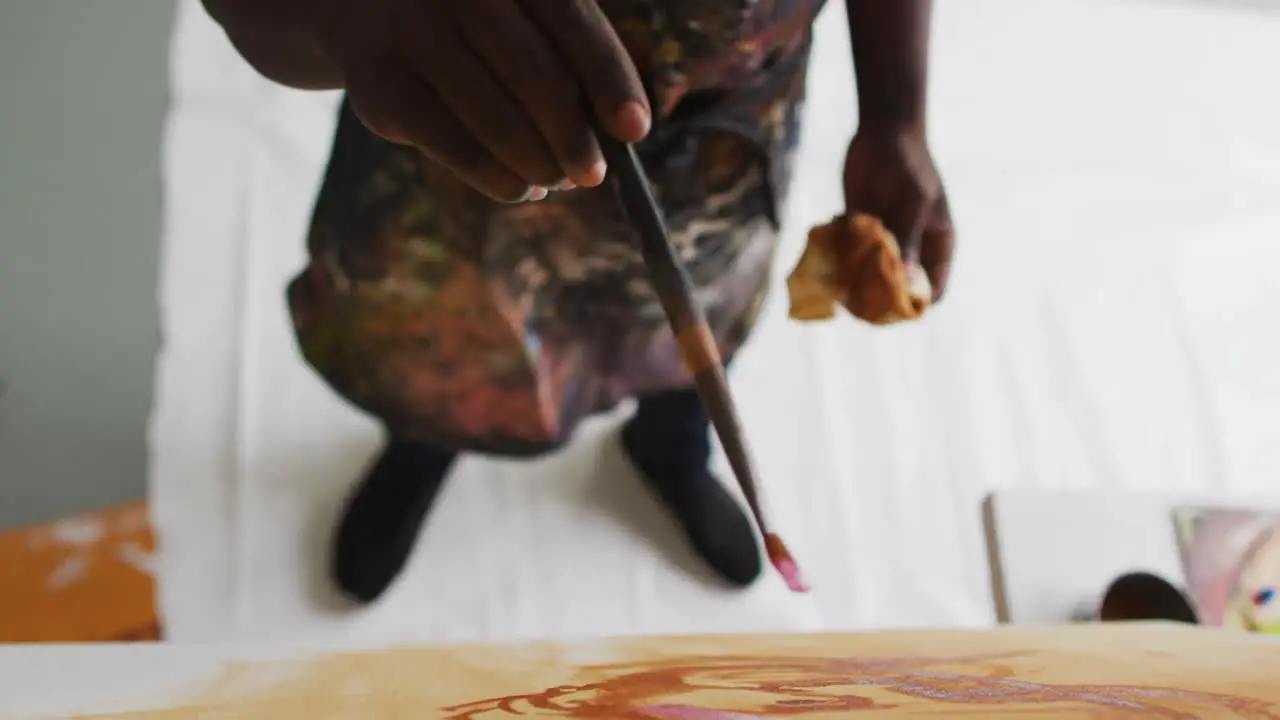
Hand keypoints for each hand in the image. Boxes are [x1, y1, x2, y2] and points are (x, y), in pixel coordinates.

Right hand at [316, 0, 651, 201]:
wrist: (358, 8)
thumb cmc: (467, 19)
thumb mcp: (514, 9)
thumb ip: (562, 52)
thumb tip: (616, 129)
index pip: (572, 20)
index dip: (610, 78)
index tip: (636, 130)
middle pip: (536, 76)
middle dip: (574, 137)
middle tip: (591, 173)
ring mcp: (410, 34)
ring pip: (497, 122)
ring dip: (540, 166)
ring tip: (556, 181)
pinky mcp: (379, 87)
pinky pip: (457, 150)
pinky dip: (499, 180)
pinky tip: (519, 187)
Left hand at [843, 129, 953, 300]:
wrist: (883, 135)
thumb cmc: (910, 165)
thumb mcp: (914, 201)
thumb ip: (908, 237)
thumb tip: (906, 277)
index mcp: (936, 246)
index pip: (934, 289)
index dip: (916, 303)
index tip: (893, 306)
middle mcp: (911, 249)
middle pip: (898, 289)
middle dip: (879, 295)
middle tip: (857, 295)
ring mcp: (885, 242)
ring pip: (871, 275)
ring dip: (855, 278)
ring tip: (840, 269)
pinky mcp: (859, 231)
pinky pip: (848, 255)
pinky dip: (839, 257)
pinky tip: (832, 242)